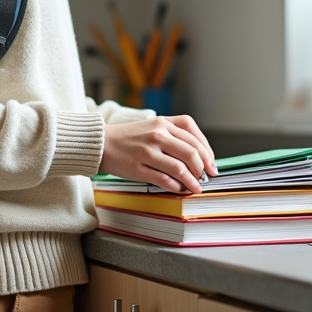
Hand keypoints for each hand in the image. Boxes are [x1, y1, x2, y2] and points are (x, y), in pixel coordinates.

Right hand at [99, 115, 216, 193]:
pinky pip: (164, 180)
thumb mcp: (153, 126)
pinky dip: (176, 187)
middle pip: (191, 152)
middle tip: (206, 177)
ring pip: (180, 168)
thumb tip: (199, 156)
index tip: (211, 164)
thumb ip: (174, 135)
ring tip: (196, 188)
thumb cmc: (129, 137)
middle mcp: (157, 134)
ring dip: (192, 181)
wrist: (100, 143)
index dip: (207, 152)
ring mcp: (147, 152)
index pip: (194, 136)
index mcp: (162, 122)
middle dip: (202, 168)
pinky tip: (180, 189)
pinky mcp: (138, 168)